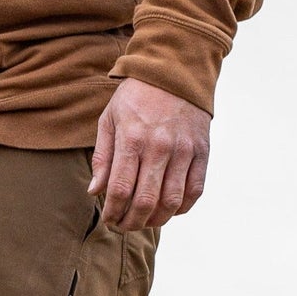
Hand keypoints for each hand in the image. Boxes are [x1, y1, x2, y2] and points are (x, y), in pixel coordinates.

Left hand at [88, 79, 210, 232]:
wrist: (175, 69)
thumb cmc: (136, 96)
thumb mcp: (110, 119)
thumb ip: (102, 157)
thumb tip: (94, 191)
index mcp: (132, 139)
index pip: (120, 190)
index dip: (113, 213)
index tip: (109, 220)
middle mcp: (159, 147)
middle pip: (145, 202)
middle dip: (131, 223)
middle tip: (124, 226)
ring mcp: (183, 150)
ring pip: (171, 203)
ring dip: (156, 221)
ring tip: (145, 221)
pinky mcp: (202, 152)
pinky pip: (194, 192)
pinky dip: (181, 208)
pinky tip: (169, 209)